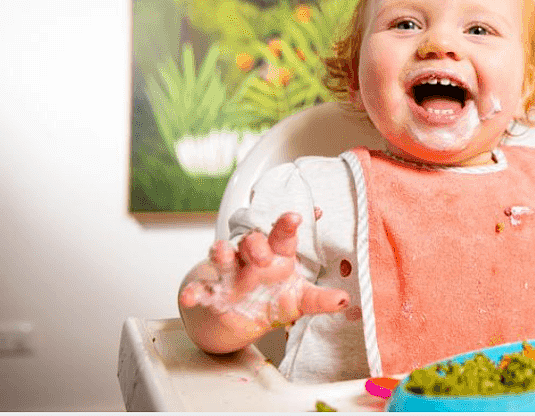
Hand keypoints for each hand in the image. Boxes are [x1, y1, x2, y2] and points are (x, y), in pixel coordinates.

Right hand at [179, 212, 349, 345]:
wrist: (241, 317)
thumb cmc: (274, 299)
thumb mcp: (300, 300)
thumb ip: (320, 299)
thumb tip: (345, 300)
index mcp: (277, 256)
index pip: (283, 236)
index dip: (288, 225)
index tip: (298, 216)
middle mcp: (251, 259)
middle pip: (251, 242)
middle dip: (255, 244)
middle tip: (263, 253)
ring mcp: (229, 274)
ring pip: (223, 256)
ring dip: (221, 253)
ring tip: (221, 252)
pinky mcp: (211, 291)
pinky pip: (200, 288)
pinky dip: (194, 292)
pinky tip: (190, 296)